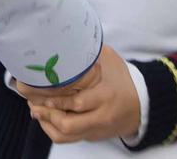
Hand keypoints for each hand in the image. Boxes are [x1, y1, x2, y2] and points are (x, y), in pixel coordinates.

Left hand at [17, 43, 141, 144]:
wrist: (144, 104)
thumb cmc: (123, 79)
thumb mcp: (110, 60)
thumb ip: (89, 52)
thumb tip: (64, 38)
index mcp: (105, 96)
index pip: (78, 103)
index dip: (57, 101)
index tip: (41, 94)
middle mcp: (100, 116)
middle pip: (69, 125)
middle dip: (47, 115)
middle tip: (33, 104)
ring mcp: (96, 129)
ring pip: (67, 136)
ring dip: (47, 125)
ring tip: (36, 111)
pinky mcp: (93, 136)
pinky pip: (70, 139)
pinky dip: (55, 130)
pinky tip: (46, 117)